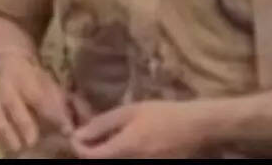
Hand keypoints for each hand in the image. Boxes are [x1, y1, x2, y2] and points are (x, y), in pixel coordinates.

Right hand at [0, 53, 73, 157]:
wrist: (6, 66)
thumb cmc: (34, 81)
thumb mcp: (51, 85)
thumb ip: (65, 105)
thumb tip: (80, 127)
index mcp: (25, 79)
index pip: (38, 96)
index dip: (52, 113)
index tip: (66, 130)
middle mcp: (5, 88)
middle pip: (12, 105)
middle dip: (23, 123)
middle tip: (33, 142)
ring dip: (6, 134)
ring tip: (17, 149)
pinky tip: (0, 155)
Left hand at [71, 100, 212, 158]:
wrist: (196, 127)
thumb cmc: (162, 114)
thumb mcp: (130, 111)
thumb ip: (102, 124)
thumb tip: (79, 134)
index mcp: (126, 148)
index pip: (90, 156)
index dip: (78, 146)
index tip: (76, 135)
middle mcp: (133, 163)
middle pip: (101, 161)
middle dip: (91, 151)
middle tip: (89, 136)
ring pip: (114, 162)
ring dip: (105, 153)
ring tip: (106, 139)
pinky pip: (128, 162)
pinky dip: (120, 155)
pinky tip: (122, 144)